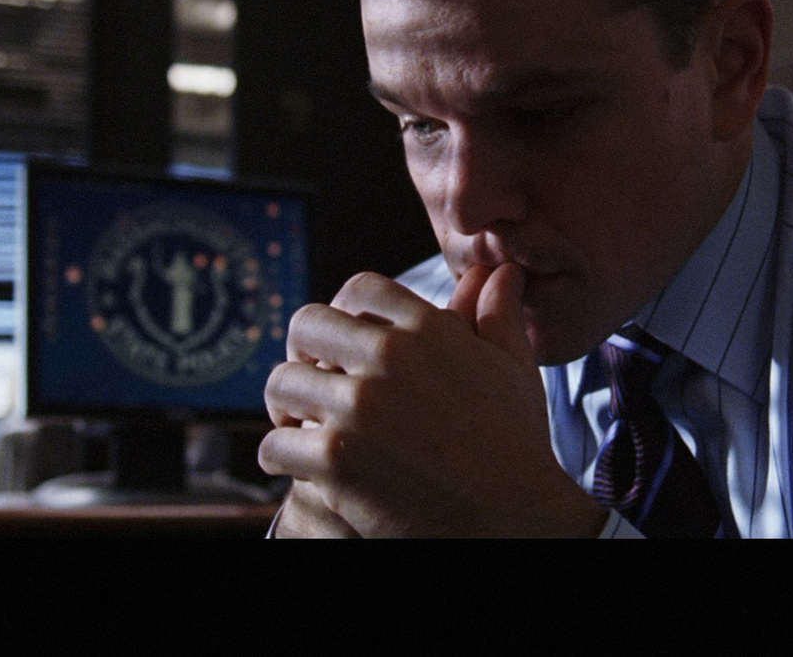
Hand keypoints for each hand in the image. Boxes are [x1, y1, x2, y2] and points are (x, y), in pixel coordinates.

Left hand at [259, 263, 606, 536]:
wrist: (515, 520)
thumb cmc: (517, 447)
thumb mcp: (514, 370)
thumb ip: (497, 315)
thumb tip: (500, 271)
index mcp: (428, 330)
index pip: (358, 289)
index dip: (344, 313)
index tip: (343, 342)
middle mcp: (389, 359)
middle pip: (306, 326)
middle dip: (303, 353)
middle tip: (313, 383)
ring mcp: (358, 409)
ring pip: (281, 383)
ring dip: (286, 406)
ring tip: (302, 425)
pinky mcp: (336, 461)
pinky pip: (275, 444)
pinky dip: (282, 456)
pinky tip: (300, 467)